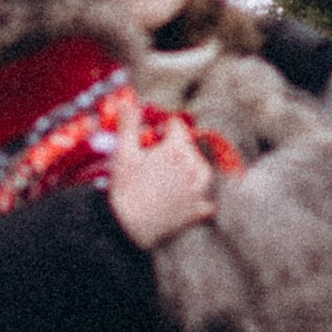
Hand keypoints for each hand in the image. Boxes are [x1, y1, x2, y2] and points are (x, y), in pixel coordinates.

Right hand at [108, 113, 217, 250]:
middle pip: (190, 147)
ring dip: (191, 169)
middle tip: (157, 160)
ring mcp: (200, 189)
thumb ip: (129, 124)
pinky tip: (185, 198)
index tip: (156, 135)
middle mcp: (194, 166)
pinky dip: (200, 197)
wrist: (128, 227)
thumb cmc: (125, 189)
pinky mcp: (200, 209)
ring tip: (170, 178)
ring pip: (202, 170)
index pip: (177, 126)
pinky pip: (208, 198)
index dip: (165, 128)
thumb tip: (129, 103)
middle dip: (176, 149)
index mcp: (177, 149)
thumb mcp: (123, 153)